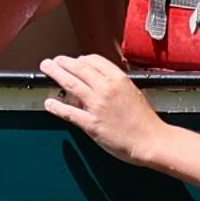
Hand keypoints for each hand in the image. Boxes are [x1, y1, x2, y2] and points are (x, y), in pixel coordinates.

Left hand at [37, 53, 169, 152]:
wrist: (152, 141)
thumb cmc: (146, 120)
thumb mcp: (133, 92)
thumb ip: (116, 85)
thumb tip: (99, 82)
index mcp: (119, 79)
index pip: (94, 60)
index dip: (80, 59)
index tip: (74, 60)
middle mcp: (106, 89)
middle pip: (79, 68)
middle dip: (62, 62)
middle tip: (52, 61)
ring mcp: (97, 106)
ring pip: (71, 84)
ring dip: (56, 74)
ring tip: (47, 69)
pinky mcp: (92, 124)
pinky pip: (70, 112)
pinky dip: (57, 106)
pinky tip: (49, 103)